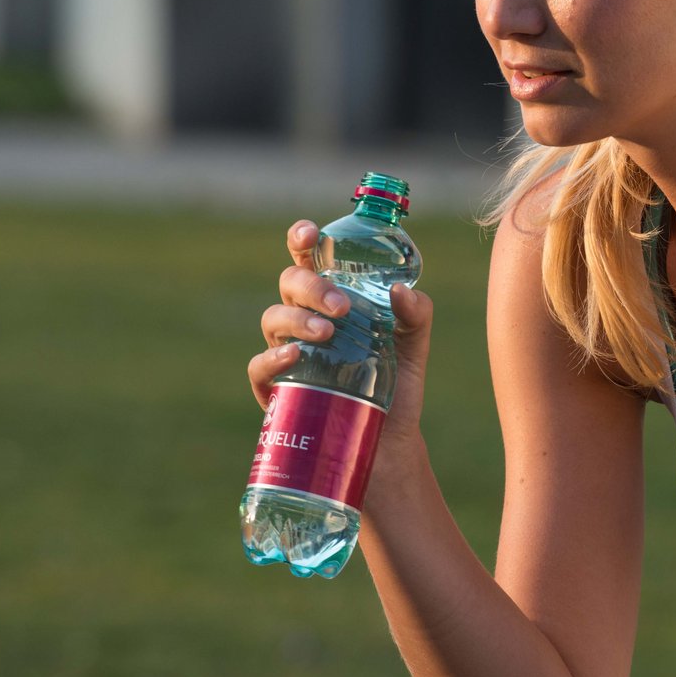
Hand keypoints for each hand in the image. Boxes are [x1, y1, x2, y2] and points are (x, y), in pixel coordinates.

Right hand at [247, 220, 434, 446]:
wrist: (390, 442)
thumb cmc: (396, 385)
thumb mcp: (414, 345)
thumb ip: (416, 314)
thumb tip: (401, 291)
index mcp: (330, 301)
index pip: (308, 260)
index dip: (301, 239)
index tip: (310, 234)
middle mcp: (303, 320)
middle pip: (290, 284)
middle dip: (312, 287)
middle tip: (343, 306)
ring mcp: (287, 354)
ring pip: (273, 319)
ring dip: (298, 319)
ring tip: (327, 333)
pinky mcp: (277, 390)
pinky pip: (260, 367)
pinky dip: (272, 358)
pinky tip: (294, 356)